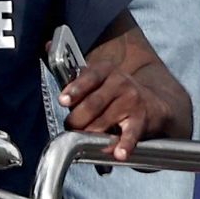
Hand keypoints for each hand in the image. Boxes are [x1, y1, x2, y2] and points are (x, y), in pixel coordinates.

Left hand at [61, 22, 186, 159]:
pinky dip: (124, 145)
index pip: (89, 77)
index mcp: (106, 70)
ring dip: (93, 135)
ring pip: (104, 122)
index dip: (75, 89)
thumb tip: (45, 45)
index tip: (64, 100)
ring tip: (87, 142)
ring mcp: (132, 100)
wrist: (154, 104)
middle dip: (78, 120)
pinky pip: (130, 134)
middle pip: (93, 104)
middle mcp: (120, 82)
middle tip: (72, 129)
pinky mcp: (142, 119)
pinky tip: (119, 153)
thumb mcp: (97, 79)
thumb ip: (72, 71)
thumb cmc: (114, 95)